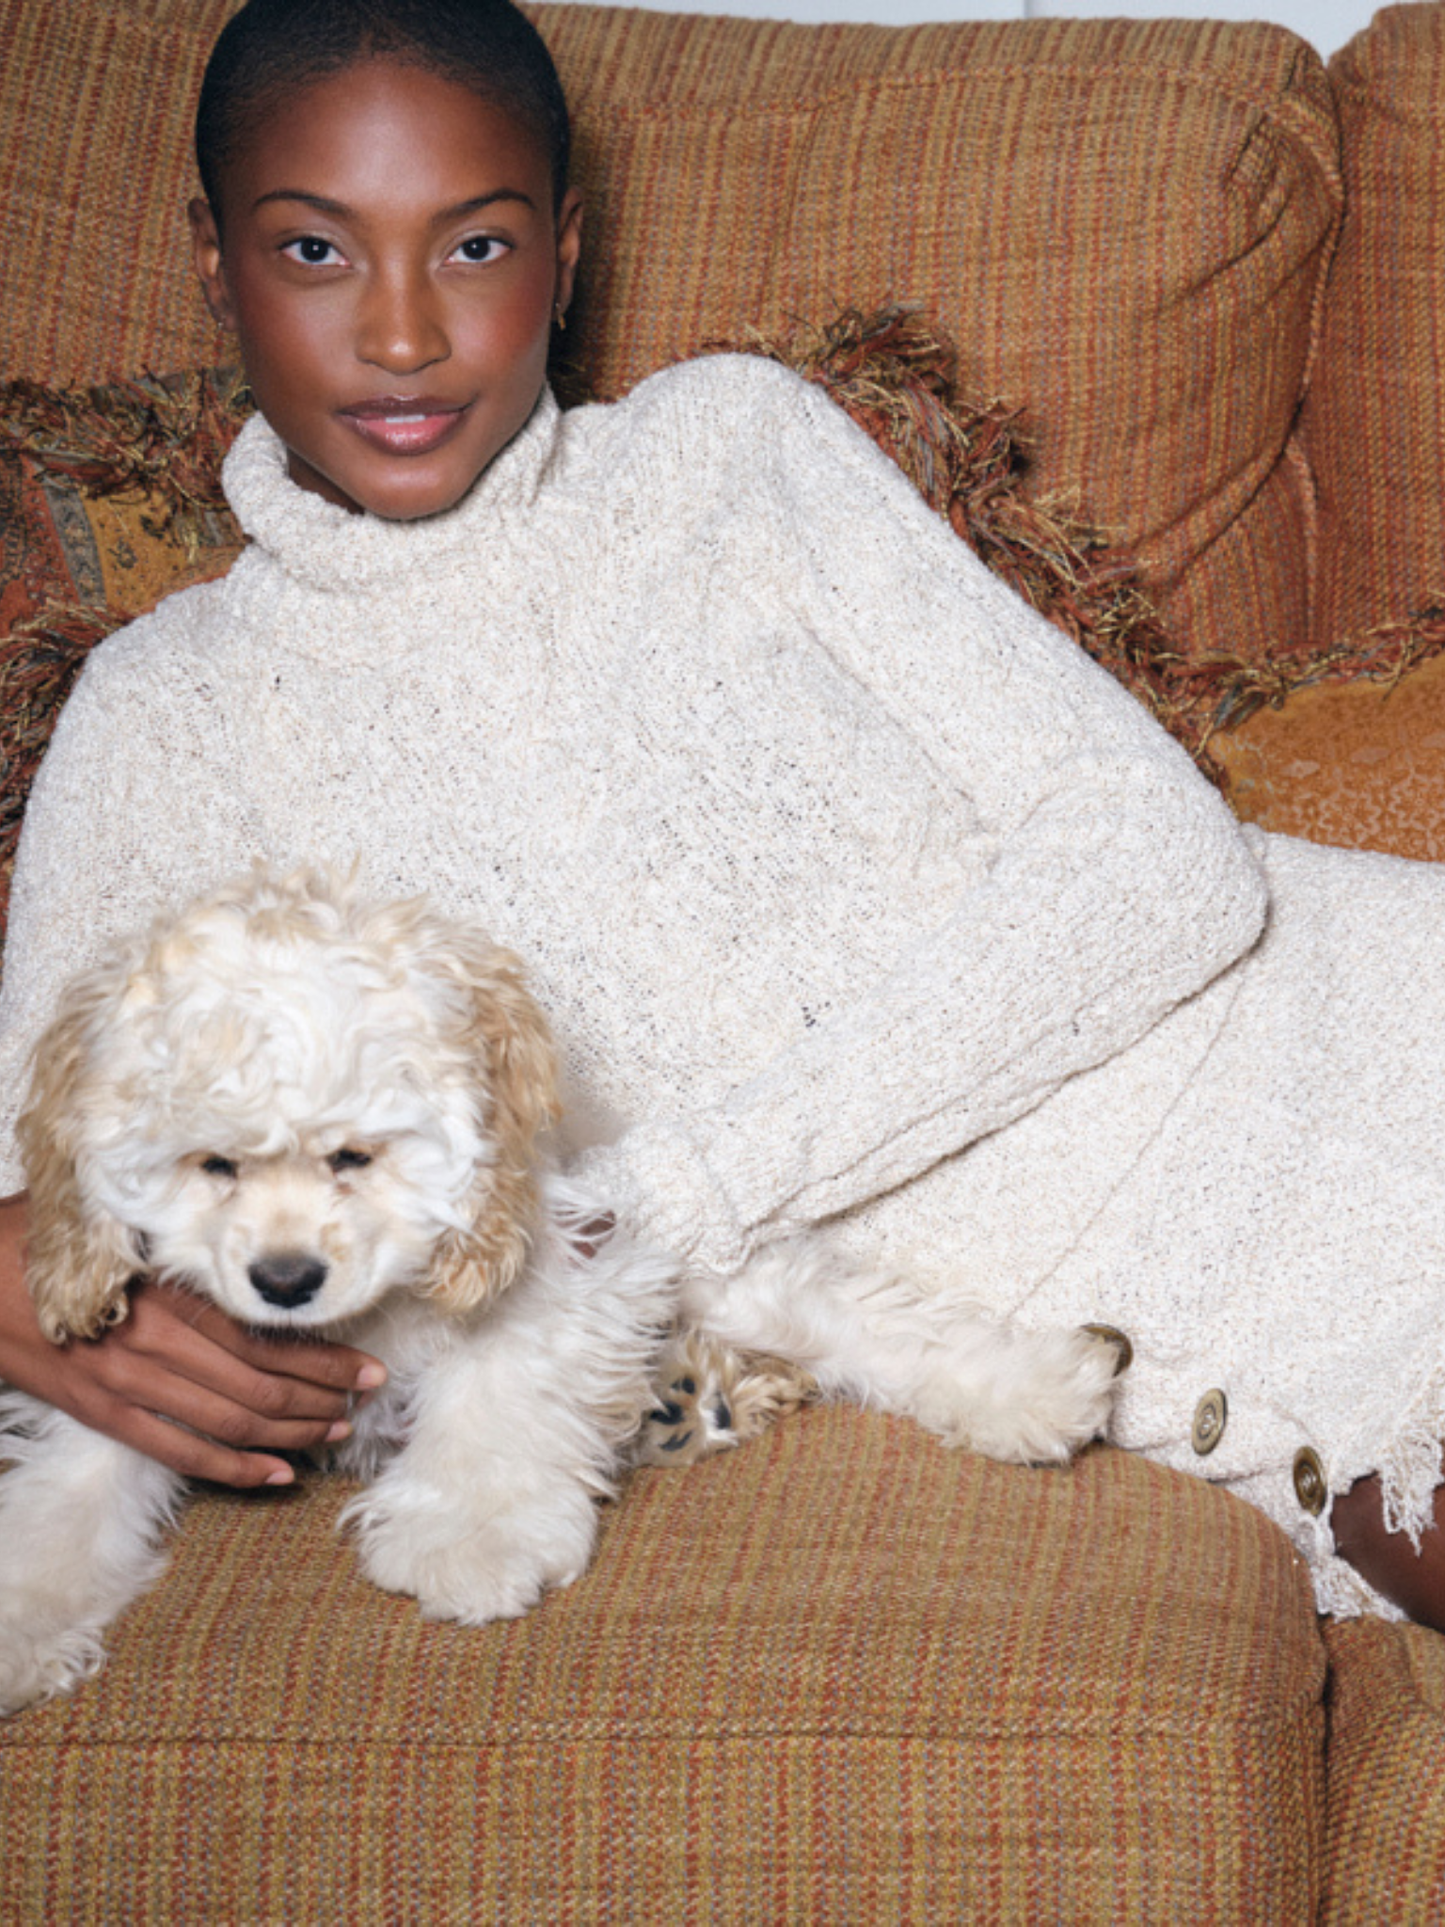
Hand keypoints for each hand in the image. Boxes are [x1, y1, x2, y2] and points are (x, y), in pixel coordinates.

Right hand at [0, 1192, 385, 1487]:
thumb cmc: (34, 1239)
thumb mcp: (110, 1222)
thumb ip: (170, 1234)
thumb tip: (234, 1224)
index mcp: (162, 1297)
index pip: (263, 1338)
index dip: (321, 1358)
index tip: (365, 1365)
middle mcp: (151, 1347)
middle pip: (258, 1387)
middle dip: (320, 1397)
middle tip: (365, 1400)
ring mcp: (124, 1387)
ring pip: (227, 1422)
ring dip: (288, 1432)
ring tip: (332, 1433)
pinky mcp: (100, 1412)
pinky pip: (176, 1451)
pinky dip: (230, 1467)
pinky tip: (273, 1474)